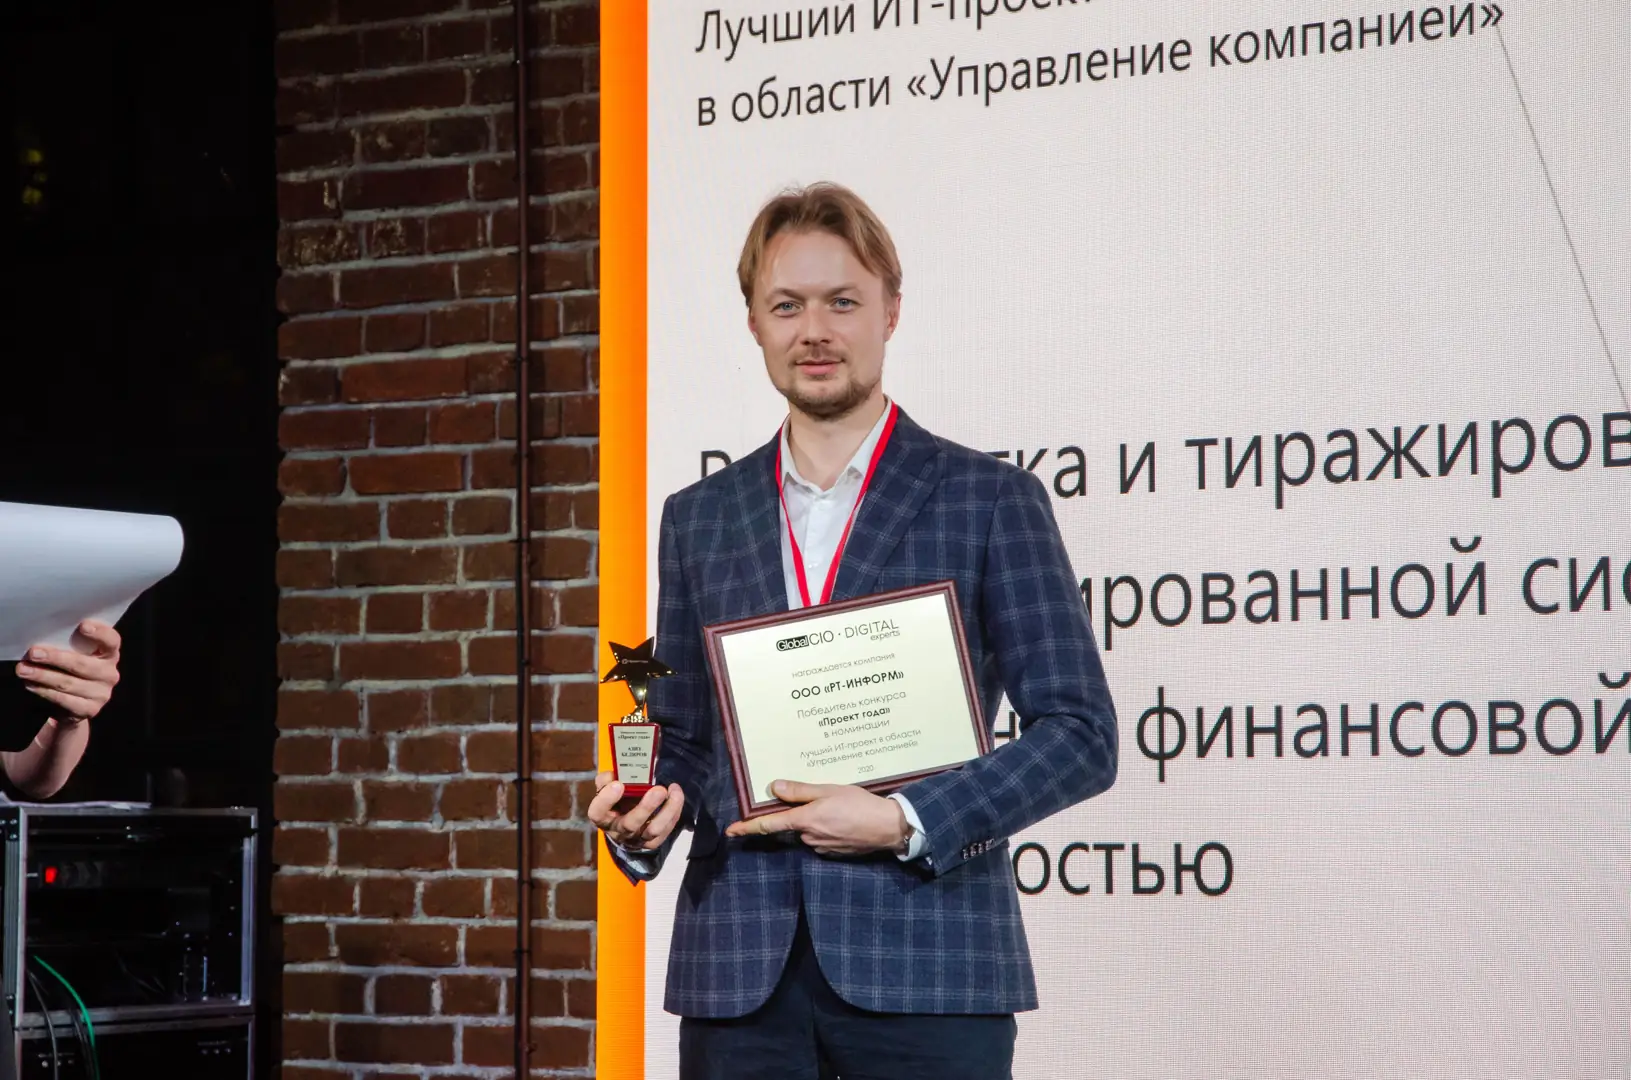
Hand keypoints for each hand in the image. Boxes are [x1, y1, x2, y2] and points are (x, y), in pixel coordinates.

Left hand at [15, 621, 121, 723]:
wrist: (75, 703)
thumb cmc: (73, 670)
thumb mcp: (78, 655)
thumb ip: (71, 645)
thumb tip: (46, 637)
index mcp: (110, 655)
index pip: (112, 640)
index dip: (100, 633)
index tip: (82, 626)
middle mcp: (109, 674)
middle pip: (82, 664)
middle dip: (55, 658)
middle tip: (33, 652)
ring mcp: (102, 694)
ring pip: (68, 683)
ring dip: (42, 675)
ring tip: (23, 669)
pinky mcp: (89, 710)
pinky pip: (63, 699)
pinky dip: (44, 691)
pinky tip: (30, 684)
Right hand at [587, 772, 684, 852]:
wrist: (624, 822)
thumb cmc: (616, 801)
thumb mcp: (607, 788)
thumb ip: (607, 779)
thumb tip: (614, 774)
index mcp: (602, 816)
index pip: (597, 812)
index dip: (606, 799)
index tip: (617, 784)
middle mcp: (618, 831)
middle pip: (630, 824)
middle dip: (646, 807)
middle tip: (658, 790)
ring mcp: (636, 839)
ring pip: (653, 830)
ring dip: (667, 810)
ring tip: (674, 791)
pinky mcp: (652, 842)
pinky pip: (666, 830)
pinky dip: (674, 812)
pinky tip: (676, 797)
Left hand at [724, 780, 907, 855]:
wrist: (888, 828)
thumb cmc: (860, 805)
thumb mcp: (829, 790)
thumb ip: (800, 790)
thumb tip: (774, 787)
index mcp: (805, 820)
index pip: (769, 825)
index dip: (748, 828)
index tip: (731, 831)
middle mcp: (809, 837)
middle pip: (793, 825)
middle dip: (802, 813)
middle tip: (825, 799)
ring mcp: (821, 847)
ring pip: (809, 831)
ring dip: (817, 820)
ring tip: (841, 808)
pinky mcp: (834, 853)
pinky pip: (822, 839)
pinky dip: (829, 829)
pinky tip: (845, 820)